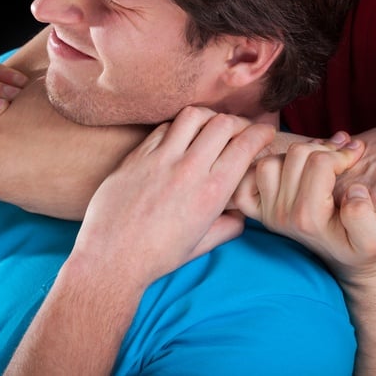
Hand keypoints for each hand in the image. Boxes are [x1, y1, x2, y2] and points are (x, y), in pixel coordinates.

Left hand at [70, 106, 274, 287]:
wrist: (111, 259)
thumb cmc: (157, 257)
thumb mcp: (202, 246)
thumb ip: (228, 227)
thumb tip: (240, 214)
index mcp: (211, 192)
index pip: (245, 145)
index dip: (261, 134)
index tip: (265, 134)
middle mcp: (188, 169)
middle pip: (223, 123)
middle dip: (239, 122)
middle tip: (240, 130)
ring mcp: (160, 159)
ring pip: (193, 116)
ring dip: (208, 117)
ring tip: (210, 127)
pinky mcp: (137, 156)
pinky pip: (163, 128)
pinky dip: (178, 128)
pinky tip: (179, 139)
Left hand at [234, 133, 375, 280]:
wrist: (350, 265)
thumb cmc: (365, 250)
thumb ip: (365, 217)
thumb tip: (352, 190)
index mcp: (310, 218)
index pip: (320, 162)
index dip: (343, 152)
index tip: (357, 153)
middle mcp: (283, 215)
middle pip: (295, 155)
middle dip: (323, 147)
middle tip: (342, 151)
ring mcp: (269, 213)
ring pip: (271, 161)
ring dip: (296, 154)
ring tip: (320, 157)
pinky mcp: (262, 212)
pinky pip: (249, 180)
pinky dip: (266, 169)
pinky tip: (291, 168)